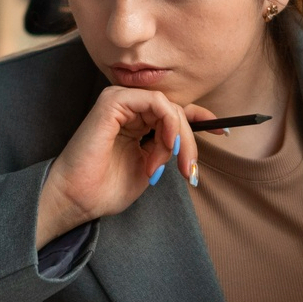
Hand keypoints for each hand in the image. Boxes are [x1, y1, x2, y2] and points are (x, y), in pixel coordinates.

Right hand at [34, 86, 210, 248]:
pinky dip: (167, 124)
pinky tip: (163, 145)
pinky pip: (157, 102)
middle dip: (189, 140)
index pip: (172, 111)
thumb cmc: (106, 188)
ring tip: (166, 164)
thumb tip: (192, 140)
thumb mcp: (150, 167)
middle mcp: (127, 108)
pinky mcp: (113, 101)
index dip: (200, 117)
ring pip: (168, 106)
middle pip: (175, 110)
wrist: (78, 199)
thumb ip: (167, 149)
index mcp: (134, 122)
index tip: (224, 130)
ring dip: (177, 136)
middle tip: (189, 168)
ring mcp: (119, 101)